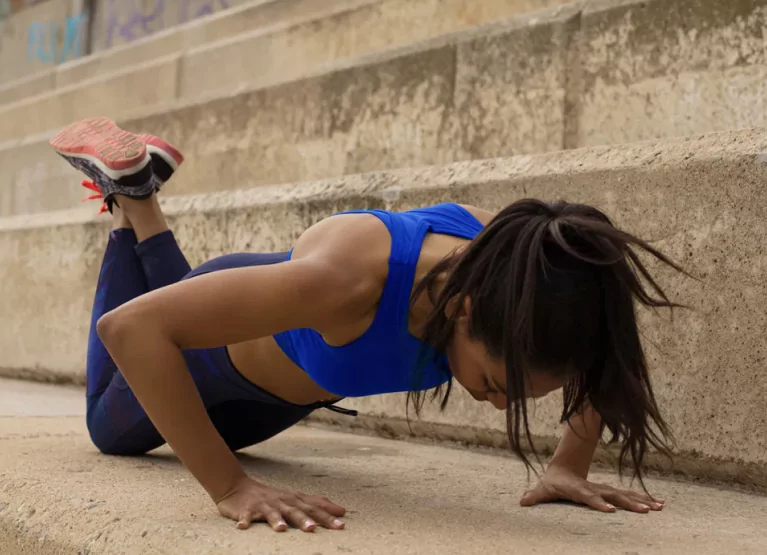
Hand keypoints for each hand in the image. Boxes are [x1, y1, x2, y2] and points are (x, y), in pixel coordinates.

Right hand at [216, 476, 345, 531]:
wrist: (238, 487)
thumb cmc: (272, 497)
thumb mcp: (296, 499)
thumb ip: (317, 505)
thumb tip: (342, 511)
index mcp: (293, 500)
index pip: (313, 508)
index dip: (327, 516)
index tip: (340, 525)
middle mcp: (281, 501)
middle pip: (294, 510)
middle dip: (304, 519)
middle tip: (314, 528)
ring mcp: (263, 505)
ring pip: (271, 513)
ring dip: (276, 520)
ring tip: (281, 529)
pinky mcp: (246, 509)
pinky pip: (245, 515)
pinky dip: (244, 520)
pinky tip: (243, 526)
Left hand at [519, 463, 664, 512]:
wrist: (564, 469)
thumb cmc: (553, 483)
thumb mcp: (543, 488)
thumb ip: (534, 495)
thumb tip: (522, 500)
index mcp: (579, 489)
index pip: (589, 496)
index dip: (598, 502)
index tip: (610, 510)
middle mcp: (595, 488)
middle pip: (613, 496)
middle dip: (628, 503)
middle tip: (644, 511)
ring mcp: (605, 489)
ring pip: (625, 495)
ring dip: (641, 501)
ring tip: (658, 507)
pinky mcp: (611, 492)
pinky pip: (629, 496)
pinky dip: (644, 499)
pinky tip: (660, 504)